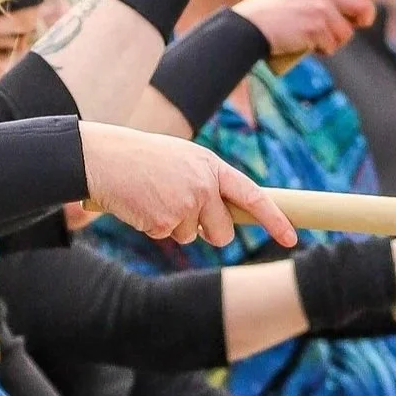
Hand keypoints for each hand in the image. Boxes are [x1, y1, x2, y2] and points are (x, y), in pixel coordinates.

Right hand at [81, 124, 294, 247]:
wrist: (103, 158)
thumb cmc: (140, 158)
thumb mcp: (181, 160)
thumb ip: (205, 184)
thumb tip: (220, 222)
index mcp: (211, 166)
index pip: (252, 195)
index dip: (274, 218)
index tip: (292, 237)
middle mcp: (203, 185)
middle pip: (222, 232)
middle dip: (209, 232)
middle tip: (181, 210)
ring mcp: (185, 204)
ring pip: (192, 236)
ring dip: (173, 225)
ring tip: (153, 197)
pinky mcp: (163, 221)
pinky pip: (166, 236)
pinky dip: (152, 226)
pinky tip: (140, 204)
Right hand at [235, 0, 393, 63]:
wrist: (250, 26)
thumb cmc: (273, 14)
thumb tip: (354, 13)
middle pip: (363, 5)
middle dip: (364, 20)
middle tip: (355, 25)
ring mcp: (322, 8)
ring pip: (348, 31)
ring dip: (335, 40)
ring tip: (312, 37)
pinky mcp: (318, 27)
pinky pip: (333, 45)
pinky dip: (323, 50)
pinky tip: (305, 44)